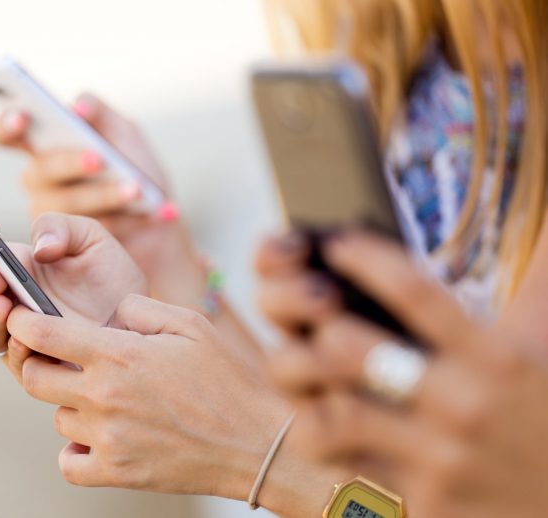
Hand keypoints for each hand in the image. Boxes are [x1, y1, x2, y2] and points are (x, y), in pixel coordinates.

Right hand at [0, 93, 195, 291]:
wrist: (160, 225)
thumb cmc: (137, 173)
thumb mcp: (125, 135)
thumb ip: (103, 115)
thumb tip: (79, 106)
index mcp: (44, 149)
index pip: (6, 135)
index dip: (6, 125)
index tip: (23, 118)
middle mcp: (40, 182)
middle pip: (42, 170)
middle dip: (71, 163)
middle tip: (99, 160)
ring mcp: (49, 217)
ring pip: (66, 204)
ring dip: (105, 194)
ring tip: (137, 190)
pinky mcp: (69, 248)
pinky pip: (91, 232)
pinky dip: (129, 218)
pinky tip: (159, 210)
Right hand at [0, 212, 146, 352]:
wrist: (142, 317)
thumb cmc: (110, 274)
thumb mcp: (90, 237)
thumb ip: (59, 228)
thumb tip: (38, 248)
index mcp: (11, 267)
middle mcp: (8, 301)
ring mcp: (20, 334)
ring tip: (6, 303)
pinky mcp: (38, 364)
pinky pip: (15, 360)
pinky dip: (16, 348)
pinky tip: (25, 337)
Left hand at [3, 294, 291, 497]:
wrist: (254, 444)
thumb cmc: (226, 380)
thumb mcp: (190, 325)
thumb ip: (141, 308)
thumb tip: (110, 310)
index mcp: (118, 354)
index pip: (42, 334)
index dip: (22, 322)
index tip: (21, 320)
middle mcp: (103, 396)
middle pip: (32, 378)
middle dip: (38, 363)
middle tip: (62, 360)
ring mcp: (107, 437)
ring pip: (57, 416)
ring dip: (70, 404)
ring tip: (106, 399)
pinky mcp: (116, 472)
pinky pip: (68, 461)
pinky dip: (75, 449)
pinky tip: (98, 436)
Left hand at [272, 232, 547, 517]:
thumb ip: (539, 278)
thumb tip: (547, 204)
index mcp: (495, 359)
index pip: (415, 293)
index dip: (365, 258)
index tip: (336, 243)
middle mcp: (462, 407)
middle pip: (352, 349)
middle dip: (317, 323)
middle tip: (308, 311)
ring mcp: (438, 460)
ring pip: (336, 412)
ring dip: (306, 384)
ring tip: (299, 363)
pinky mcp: (419, 503)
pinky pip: (347, 467)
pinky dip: (325, 436)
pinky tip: (318, 414)